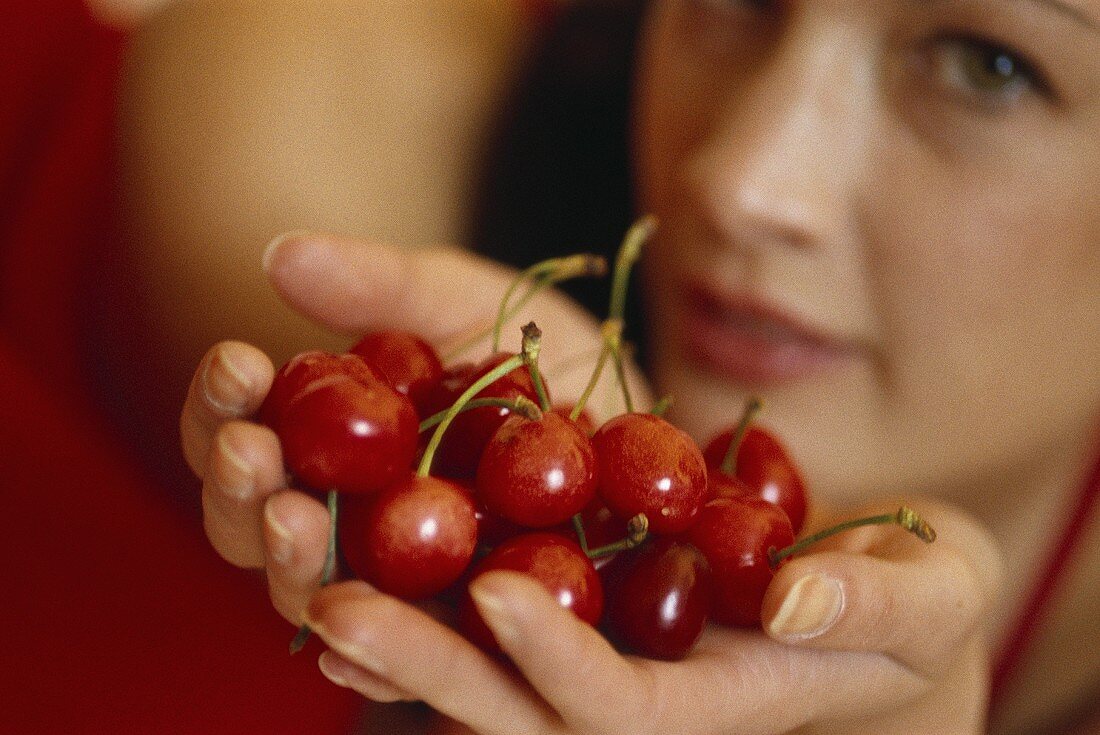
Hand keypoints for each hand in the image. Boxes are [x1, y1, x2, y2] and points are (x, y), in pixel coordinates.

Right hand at [179, 231, 649, 625]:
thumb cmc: (534, 356)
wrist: (637, 416)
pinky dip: (372, 655)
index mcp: (324, 449)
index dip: (223, 406)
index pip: (243, 436)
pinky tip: (348, 643)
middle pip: (256, 527)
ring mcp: (400, 586)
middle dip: (242, 490)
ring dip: (290, 565)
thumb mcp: (463, 303)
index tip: (238, 359)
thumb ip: (379, 285)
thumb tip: (279, 253)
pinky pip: (410, 660)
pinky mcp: (467, 634)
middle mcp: (342, 525)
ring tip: (290, 519)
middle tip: (254, 451)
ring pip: (316, 597)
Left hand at [301, 499, 1002, 734]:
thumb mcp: (930, 594)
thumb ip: (878, 600)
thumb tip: (800, 599)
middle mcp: (634, 691)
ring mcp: (597, 649)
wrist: (866, 591)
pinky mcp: (578, 601)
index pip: (622, 708)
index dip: (561, 665)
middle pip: (514, 702)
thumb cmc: (915, 602)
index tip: (500, 597)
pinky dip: (419, 587)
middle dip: (430, 663)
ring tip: (307, 576)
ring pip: (479, 662)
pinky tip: (347, 547)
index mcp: (713, 704)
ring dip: (395, 627)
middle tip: (334, 607)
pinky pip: (483, 609)